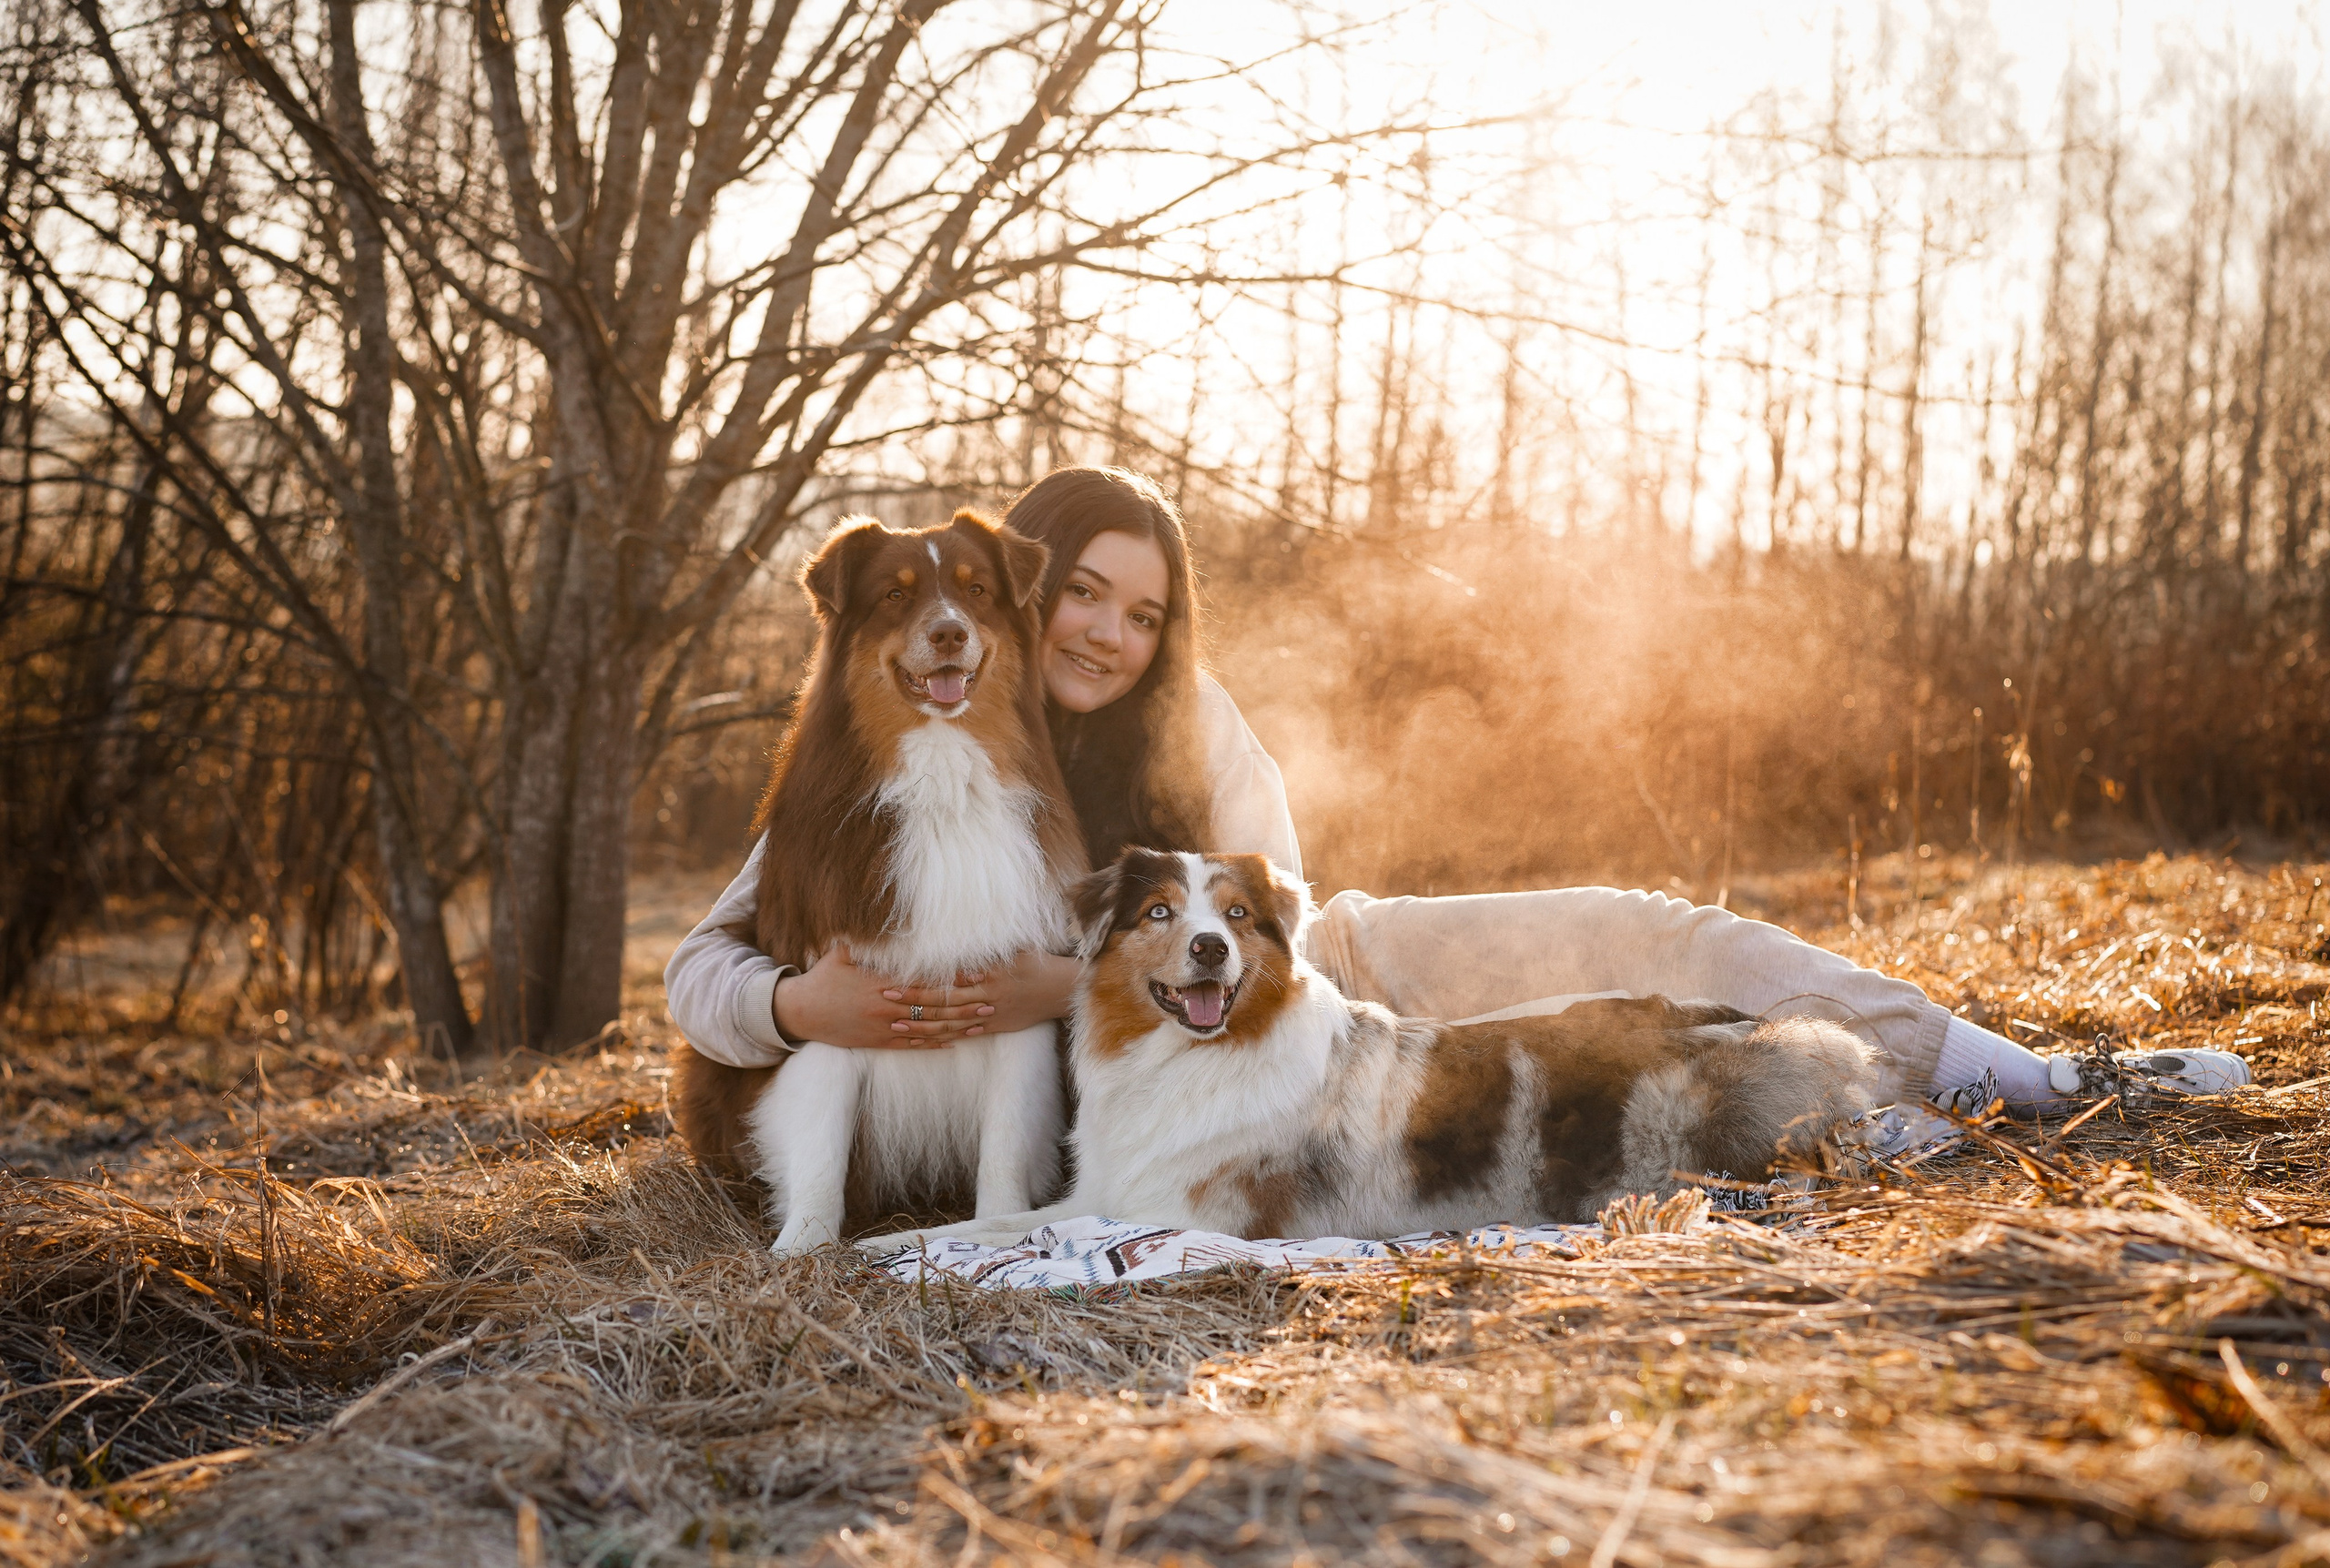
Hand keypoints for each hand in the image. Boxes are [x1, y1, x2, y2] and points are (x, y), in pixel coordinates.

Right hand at [771, 943, 989, 1050]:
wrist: (801, 1012)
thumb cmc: (824, 978)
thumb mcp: (843, 953)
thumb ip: (869, 941)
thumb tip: (886, 920)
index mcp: (882, 982)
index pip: (925, 980)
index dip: (952, 978)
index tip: (977, 974)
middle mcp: (887, 1006)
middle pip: (933, 1006)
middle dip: (964, 1004)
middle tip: (992, 1001)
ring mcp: (883, 1026)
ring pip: (927, 1029)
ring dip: (956, 1026)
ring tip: (979, 1023)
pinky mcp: (878, 1042)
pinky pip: (911, 1045)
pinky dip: (932, 1044)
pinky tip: (952, 1042)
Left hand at [881, 950, 1078, 1040]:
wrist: (1061, 990)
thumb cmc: (1036, 964)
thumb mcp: (1013, 950)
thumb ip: (984, 950)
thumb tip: (957, 942)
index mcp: (987, 973)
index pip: (947, 976)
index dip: (922, 977)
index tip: (899, 975)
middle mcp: (986, 994)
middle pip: (943, 1000)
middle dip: (913, 1000)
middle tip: (886, 997)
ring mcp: (990, 1013)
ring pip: (950, 1021)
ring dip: (922, 1024)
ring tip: (897, 1025)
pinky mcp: (995, 1026)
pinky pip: (966, 1033)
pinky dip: (947, 1037)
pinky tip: (927, 1041)